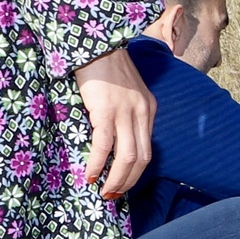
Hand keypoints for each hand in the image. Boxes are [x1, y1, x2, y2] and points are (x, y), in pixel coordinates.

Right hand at [76, 46, 155, 200]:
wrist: (96, 44)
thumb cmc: (105, 66)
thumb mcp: (126, 90)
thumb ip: (125, 111)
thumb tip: (111, 137)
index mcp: (149, 108)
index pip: (148, 148)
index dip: (137, 170)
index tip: (124, 183)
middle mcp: (142, 112)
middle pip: (142, 158)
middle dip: (129, 181)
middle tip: (114, 195)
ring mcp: (126, 112)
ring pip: (127, 157)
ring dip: (116, 179)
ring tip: (104, 192)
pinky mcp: (106, 111)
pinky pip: (104, 146)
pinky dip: (98, 164)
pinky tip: (91, 175)